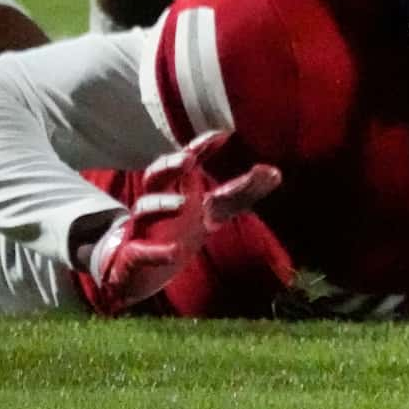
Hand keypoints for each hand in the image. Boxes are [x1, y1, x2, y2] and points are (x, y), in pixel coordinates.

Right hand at [79, 131, 280, 315]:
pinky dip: (156, 252)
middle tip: (188, 160)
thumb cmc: (176, 234)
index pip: (185, 162)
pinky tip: (174, 253)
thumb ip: (240, 194)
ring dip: (161, 204)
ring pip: (143, 209)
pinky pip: (139, 252)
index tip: (223, 134)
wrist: (135, 275)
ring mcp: (141, 230)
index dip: (201, 147)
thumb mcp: (210, 215)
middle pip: (155, 176)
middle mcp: (156, 205)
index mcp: (176, 191)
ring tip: (183, 205)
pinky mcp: (132, 257)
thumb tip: (275, 173)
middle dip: (168, 165)